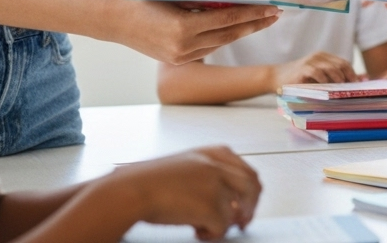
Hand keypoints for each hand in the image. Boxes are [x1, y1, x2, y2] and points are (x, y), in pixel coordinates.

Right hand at [113, 0, 279, 64]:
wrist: (118, 21)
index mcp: (184, 27)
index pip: (229, 18)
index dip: (254, 12)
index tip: (272, 6)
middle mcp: (185, 47)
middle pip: (230, 33)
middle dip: (256, 23)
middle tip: (277, 13)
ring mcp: (182, 57)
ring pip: (222, 42)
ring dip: (245, 31)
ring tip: (264, 20)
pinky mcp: (180, 61)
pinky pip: (210, 47)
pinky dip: (227, 36)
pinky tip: (241, 27)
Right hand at [118, 145, 261, 238]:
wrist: (133, 189)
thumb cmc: (153, 180)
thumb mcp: (188, 164)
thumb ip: (211, 173)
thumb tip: (230, 200)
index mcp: (216, 153)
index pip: (248, 171)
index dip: (251, 192)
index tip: (245, 206)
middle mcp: (220, 166)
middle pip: (253, 188)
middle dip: (249, 209)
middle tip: (241, 224)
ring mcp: (216, 186)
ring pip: (235, 212)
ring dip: (222, 225)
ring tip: (201, 227)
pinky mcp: (210, 207)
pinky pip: (222, 228)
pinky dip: (212, 235)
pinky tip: (196, 231)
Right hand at [274, 51, 359, 86]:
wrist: (276, 77)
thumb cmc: (298, 80)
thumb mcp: (316, 77)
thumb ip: (330, 79)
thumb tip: (350, 86)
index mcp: (323, 57)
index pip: (344, 63)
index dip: (353, 74)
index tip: (359, 86)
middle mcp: (318, 57)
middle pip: (340, 65)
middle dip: (349, 78)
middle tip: (353, 90)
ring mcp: (310, 62)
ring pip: (331, 69)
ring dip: (339, 80)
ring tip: (343, 91)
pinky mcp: (302, 70)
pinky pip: (317, 73)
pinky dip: (325, 81)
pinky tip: (328, 90)